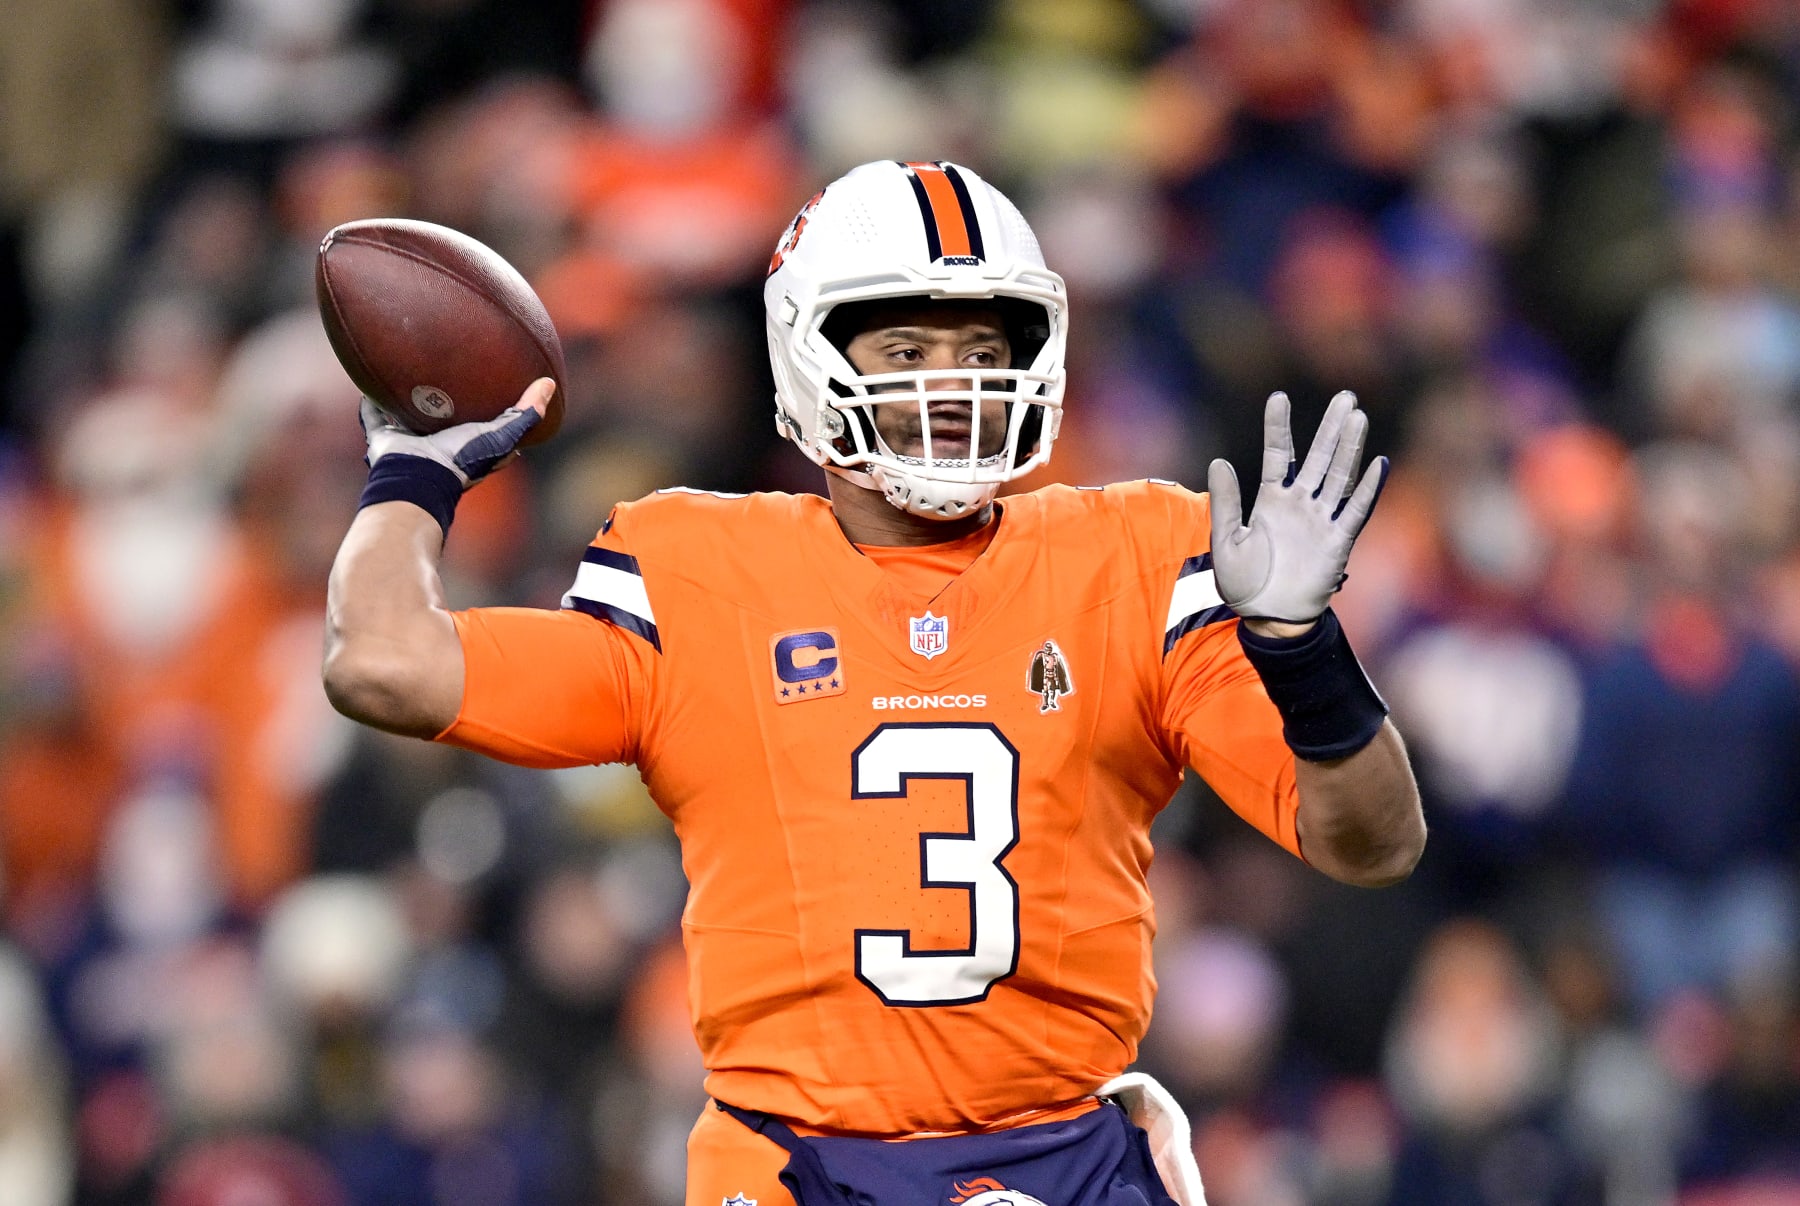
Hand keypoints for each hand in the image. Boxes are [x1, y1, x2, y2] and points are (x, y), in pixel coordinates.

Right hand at [360, 377, 551, 487]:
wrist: (417, 477)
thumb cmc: (462, 460)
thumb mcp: (502, 436)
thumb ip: (525, 413)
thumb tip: (549, 384)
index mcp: (467, 446)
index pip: (482, 427)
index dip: (489, 411)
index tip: (494, 387)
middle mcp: (438, 443)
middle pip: (442, 418)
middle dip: (444, 401)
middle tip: (447, 372)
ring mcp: (409, 441)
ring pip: (407, 415)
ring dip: (406, 400)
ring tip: (407, 372)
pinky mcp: (384, 438)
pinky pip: (374, 416)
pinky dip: (371, 403)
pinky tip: (368, 383)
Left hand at [1207, 390, 1388, 625]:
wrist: (1267, 617)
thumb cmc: (1243, 582)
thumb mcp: (1226, 541)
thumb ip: (1226, 503)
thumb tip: (1219, 461)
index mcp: (1270, 500)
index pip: (1276, 454)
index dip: (1278, 427)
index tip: (1279, 397)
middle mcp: (1299, 504)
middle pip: (1317, 457)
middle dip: (1330, 427)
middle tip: (1345, 396)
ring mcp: (1320, 520)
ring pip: (1339, 476)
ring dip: (1349, 448)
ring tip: (1358, 417)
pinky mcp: (1337, 542)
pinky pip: (1356, 511)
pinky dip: (1368, 489)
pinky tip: (1380, 463)